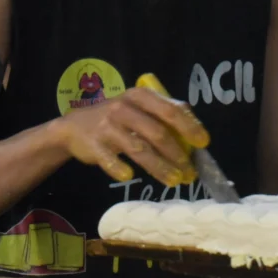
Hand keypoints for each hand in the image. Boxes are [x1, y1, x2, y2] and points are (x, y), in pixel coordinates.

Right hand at [49, 87, 208, 185]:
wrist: (73, 127)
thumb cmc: (117, 118)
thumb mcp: (138, 107)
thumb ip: (163, 114)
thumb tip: (194, 131)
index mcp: (140, 96)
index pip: (170, 110)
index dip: (189, 127)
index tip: (203, 143)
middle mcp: (123, 108)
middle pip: (157, 132)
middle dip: (177, 154)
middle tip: (190, 171)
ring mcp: (107, 126)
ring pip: (139, 149)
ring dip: (159, 167)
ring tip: (174, 180)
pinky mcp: (93, 144)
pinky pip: (110, 159)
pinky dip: (120, 168)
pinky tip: (130, 177)